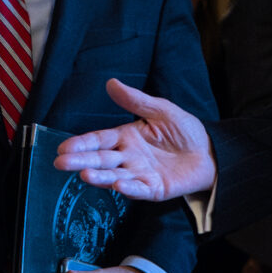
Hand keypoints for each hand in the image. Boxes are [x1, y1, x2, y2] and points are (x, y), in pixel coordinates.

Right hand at [53, 81, 216, 200]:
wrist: (210, 152)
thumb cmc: (185, 130)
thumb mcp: (161, 110)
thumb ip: (135, 100)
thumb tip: (111, 83)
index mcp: (127, 137)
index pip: (99, 140)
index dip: (82, 143)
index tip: (63, 147)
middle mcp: (128, 157)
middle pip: (101, 159)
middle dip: (80, 161)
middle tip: (61, 163)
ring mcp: (140, 174)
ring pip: (114, 176)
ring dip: (99, 176)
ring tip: (84, 174)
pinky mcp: (154, 189)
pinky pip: (138, 189)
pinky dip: (128, 188)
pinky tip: (117, 184)